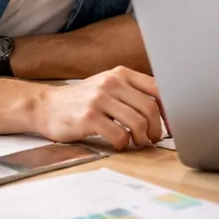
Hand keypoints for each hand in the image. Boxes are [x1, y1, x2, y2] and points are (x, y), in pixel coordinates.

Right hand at [32, 66, 165, 149]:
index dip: (169, 110)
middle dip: (156, 128)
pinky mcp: (89, 117)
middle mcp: (112, 83)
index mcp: (121, 74)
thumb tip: (163, 111)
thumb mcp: (108, 86)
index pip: (157, 89)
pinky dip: (124, 144)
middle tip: (152, 139)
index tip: (171, 125)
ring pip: (138, 122)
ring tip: (138, 143)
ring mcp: (99, 99)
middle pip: (150, 108)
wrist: (46, 106)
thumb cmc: (82, 100)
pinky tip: (120, 145)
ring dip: (142, 138)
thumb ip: (132, 92)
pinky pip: (119, 135)